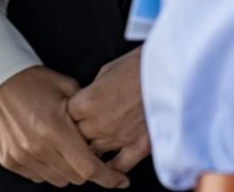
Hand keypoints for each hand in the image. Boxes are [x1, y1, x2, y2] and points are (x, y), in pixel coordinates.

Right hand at [0, 67, 129, 187]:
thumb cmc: (31, 80)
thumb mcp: (67, 88)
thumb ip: (87, 115)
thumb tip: (104, 137)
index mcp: (54, 128)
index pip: (90, 167)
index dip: (110, 178)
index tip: (121, 180)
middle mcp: (36, 146)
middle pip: (75, 178)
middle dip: (89, 170)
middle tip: (90, 154)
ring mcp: (20, 156)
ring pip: (58, 180)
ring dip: (68, 170)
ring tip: (66, 149)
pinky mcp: (9, 160)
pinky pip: (38, 176)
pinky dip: (48, 168)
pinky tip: (47, 149)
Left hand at [68, 47, 150, 176]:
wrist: (167, 71)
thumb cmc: (136, 66)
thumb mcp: (104, 72)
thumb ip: (90, 93)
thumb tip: (85, 103)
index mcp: (85, 103)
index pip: (66, 118)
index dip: (70, 117)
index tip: (73, 116)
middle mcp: (98, 124)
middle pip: (78, 138)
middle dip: (80, 134)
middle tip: (85, 129)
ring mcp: (118, 137)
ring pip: (95, 153)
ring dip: (95, 149)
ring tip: (96, 145)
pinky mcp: (139, 146)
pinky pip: (120, 165)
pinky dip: (114, 168)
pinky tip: (111, 167)